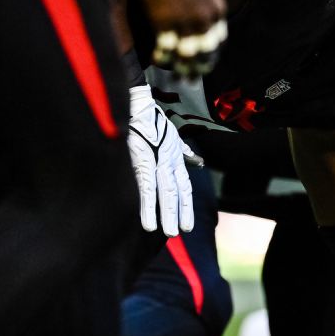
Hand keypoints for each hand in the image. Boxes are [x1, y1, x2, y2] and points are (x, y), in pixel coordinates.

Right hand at [128, 85, 197, 235]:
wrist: (136, 102)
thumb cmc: (150, 119)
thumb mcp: (172, 136)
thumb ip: (184, 152)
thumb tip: (198, 163)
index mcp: (174, 157)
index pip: (184, 185)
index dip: (186, 203)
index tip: (187, 223)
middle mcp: (169, 160)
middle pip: (178, 191)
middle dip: (180, 212)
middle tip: (182, 231)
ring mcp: (157, 160)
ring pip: (166, 192)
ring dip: (168, 214)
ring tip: (169, 233)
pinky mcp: (142, 160)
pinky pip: (147, 188)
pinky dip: (149, 206)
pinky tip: (149, 223)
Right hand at [140, 0, 227, 77]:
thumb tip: (212, 6)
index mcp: (217, 10)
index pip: (219, 41)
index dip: (213, 55)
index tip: (207, 62)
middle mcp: (204, 21)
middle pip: (204, 52)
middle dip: (199, 68)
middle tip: (193, 79)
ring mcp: (184, 23)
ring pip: (186, 55)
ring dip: (182, 69)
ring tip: (178, 79)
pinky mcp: (164, 22)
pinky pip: (166, 47)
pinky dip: (163, 57)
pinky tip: (159, 61)